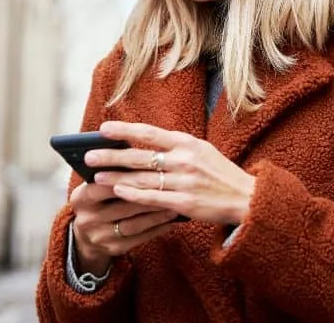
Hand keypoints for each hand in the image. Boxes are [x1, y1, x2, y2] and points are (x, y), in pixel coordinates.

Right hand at [69, 180, 180, 275]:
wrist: (86, 236)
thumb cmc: (98, 201)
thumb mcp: (94, 186)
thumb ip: (109, 173)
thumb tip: (134, 152)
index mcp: (81, 198)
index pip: (102, 187)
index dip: (124, 179)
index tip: (147, 170)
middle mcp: (87, 219)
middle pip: (122, 206)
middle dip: (147, 196)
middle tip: (169, 188)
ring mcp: (100, 236)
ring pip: (133, 224)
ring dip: (156, 215)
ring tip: (174, 205)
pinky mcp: (114, 249)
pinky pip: (139, 238)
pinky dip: (157, 229)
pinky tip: (170, 221)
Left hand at [87, 121, 256, 225]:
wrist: (246, 198)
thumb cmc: (218, 173)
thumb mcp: (200, 151)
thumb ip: (173, 147)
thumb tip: (140, 143)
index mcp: (187, 142)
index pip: (149, 133)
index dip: (124, 130)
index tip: (102, 129)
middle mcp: (184, 160)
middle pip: (139, 156)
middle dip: (111, 156)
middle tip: (88, 156)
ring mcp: (184, 182)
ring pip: (141, 178)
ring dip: (115, 177)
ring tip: (95, 177)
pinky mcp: (185, 204)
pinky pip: (152, 198)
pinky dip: (133, 194)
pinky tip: (117, 191)